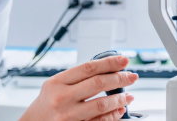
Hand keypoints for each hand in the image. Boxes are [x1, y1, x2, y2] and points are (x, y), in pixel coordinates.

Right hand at [19, 56, 138, 120]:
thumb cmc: (45, 106)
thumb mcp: (54, 86)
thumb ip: (77, 79)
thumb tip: (107, 71)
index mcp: (57, 83)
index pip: (89, 68)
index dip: (109, 62)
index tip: (124, 60)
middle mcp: (61, 98)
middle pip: (98, 83)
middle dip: (120, 78)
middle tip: (132, 76)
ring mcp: (67, 116)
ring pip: (101, 104)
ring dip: (120, 99)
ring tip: (128, 95)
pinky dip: (113, 115)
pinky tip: (119, 110)